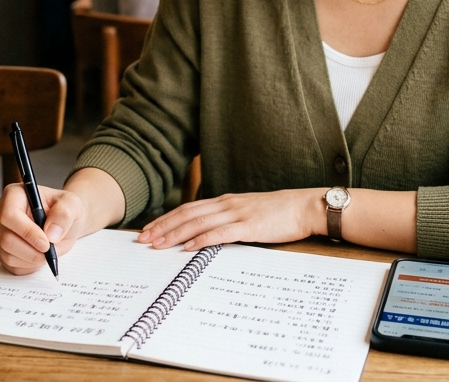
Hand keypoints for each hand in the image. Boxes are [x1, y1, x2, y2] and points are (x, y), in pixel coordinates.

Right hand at [0, 183, 89, 274]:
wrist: (62, 223)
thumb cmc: (64, 209)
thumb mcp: (72, 204)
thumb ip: (64, 214)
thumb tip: (51, 233)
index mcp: (14, 194)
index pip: (9, 215)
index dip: (27, 232)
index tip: (46, 243)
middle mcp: (0, 212)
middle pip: (6, 239)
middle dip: (32, 250)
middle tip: (50, 250)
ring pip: (7, 254)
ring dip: (32, 259)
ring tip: (48, 250)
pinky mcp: (1, 250)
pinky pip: (11, 265)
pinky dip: (28, 266)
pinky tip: (40, 255)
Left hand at [137, 189, 325, 250]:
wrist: (305, 206)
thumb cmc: (280, 212)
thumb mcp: (250, 212)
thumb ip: (230, 218)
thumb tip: (211, 232)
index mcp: (226, 201)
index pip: (189, 208)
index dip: (167, 218)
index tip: (150, 229)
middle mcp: (227, 204)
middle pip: (187, 214)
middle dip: (163, 226)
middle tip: (143, 239)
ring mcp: (238, 214)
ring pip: (198, 223)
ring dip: (175, 234)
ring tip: (158, 244)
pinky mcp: (249, 226)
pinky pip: (220, 233)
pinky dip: (201, 240)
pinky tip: (188, 248)